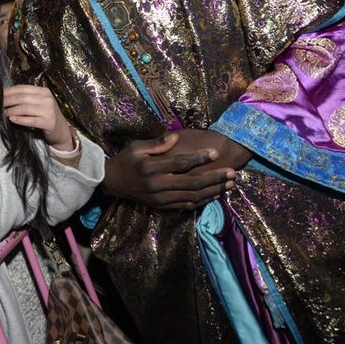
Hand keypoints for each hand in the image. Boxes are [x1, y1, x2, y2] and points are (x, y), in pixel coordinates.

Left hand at [2, 85, 73, 149]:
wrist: (61, 130)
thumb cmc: (46, 115)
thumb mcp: (39, 103)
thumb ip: (26, 98)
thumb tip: (5, 95)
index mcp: (44, 91)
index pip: (23, 88)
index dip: (9, 91)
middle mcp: (47, 99)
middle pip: (22, 97)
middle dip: (8, 100)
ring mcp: (48, 110)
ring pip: (25, 108)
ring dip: (12, 110)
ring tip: (3, 113)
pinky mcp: (48, 122)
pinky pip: (30, 120)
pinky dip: (20, 120)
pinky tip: (12, 119)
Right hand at [102, 133, 236, 210]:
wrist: (112, 182)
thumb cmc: (126, 160)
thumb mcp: (137, 147)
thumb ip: (157, 144)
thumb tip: (175, 138)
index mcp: (151, 168)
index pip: (180, 163)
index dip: (199, 158)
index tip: (215, 152)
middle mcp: (157, 185)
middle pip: (192, 182)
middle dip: (214, 178)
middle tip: (232, 173)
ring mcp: (161, 198)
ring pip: (193, 196)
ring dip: (213, 191)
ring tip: (229, 184)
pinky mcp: (162, 206)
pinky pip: (187, 205)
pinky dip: (203, 201)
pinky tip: (215, 195)